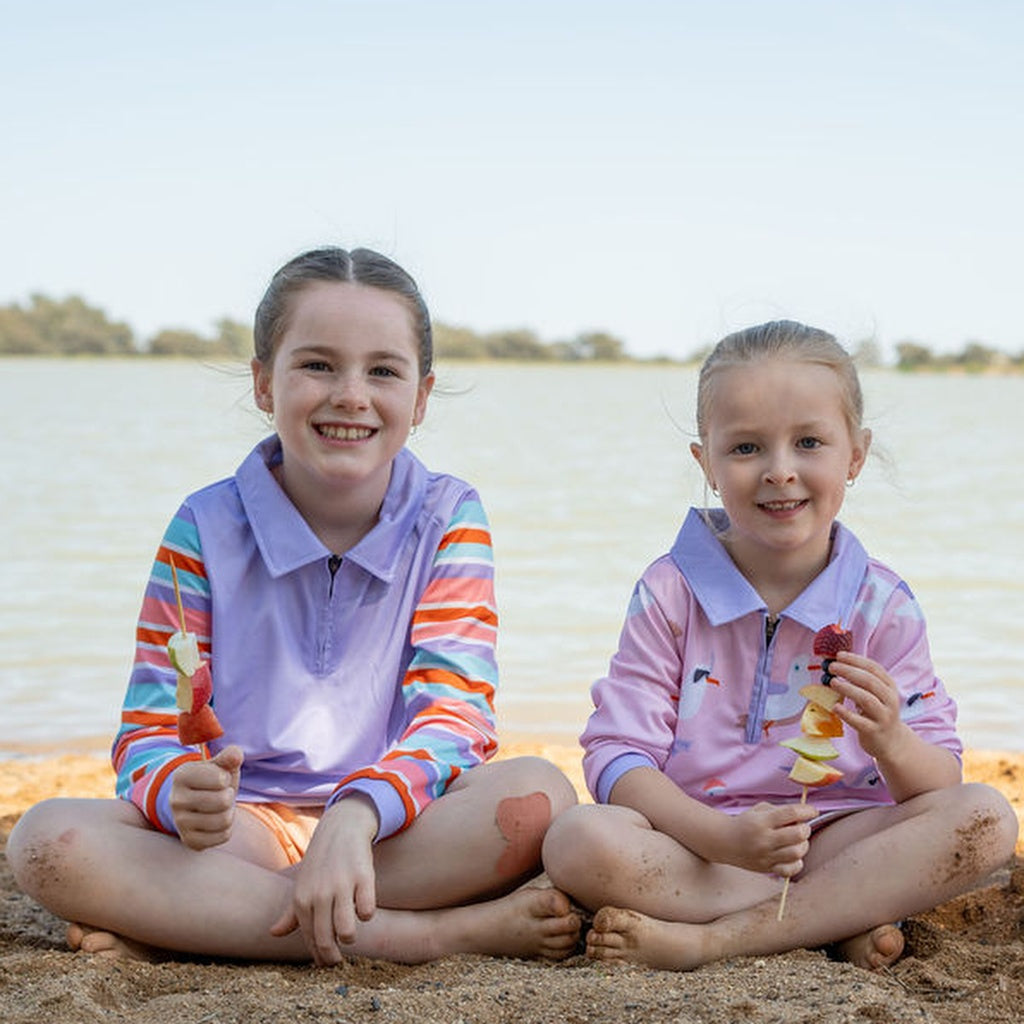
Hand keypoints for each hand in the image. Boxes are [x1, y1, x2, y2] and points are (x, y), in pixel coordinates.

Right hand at [169, 745, 242, 849]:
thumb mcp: (220, 765)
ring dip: (229, 812)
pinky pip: (223, 836)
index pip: (221, 779)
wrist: (196, 803)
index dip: (226, 778)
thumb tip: (236, 754)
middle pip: (223, 801)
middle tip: (221, 794)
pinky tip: (216, 821)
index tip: (218, 778)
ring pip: (224, 820)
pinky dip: (226, 828)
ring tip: (219, 807)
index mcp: (181, 776)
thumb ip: (229, 757)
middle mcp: (176, 800)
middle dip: (229, 796)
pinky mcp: (190, 840)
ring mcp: (180, 823)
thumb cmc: (212, 779)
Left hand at [270, 795, 378, 965]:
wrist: (341, 827)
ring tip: (351, 934)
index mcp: (302, 899)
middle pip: (327, 939)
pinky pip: (367, 910)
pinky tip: (364, 908)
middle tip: (338, 960)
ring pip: (347, 930)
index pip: (309, 938)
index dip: (318, 956)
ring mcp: (341, 885)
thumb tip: (273, 934)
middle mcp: (320, 894)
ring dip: (350, 937)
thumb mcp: (302, 885)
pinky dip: (367, 914)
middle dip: (333, 956)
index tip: (326, 963)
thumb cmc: (320, 861)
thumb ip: (291, 913)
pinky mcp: (363, 877)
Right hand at [720, 800, 817, 877]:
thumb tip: (805, 817)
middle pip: (798, 834)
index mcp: (762, 821)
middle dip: (805, 828)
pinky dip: (797, 862)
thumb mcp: (760, 810)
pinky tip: (791, 854)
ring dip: (803, 845)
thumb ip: (782, 812)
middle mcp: (764, 839)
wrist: (724, 841)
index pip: (791, 813)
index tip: (813, 811)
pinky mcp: (767, 869)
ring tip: (796, 841)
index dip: (807, 810)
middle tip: (802, 826)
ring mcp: (766, 856)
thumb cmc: (746, 822)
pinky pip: (791, 870)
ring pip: (797, 853)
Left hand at [828, 651, 906, 760]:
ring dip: (848, 689)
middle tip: (832, 667)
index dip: (856, 660)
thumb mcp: (875, 694)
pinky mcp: (874, 731)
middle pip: (870, 681)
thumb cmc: (877, 712)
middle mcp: (889, 700)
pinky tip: (835, 707)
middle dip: (849, 671)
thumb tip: (837, 664)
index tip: (839, 655)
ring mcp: (883, 716)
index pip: (874, 668)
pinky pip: (860, 722)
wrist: (891, 741)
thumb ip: (861, 681)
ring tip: (832, 682)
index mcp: (889, 687)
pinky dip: (846, 713)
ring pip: (867, 699)